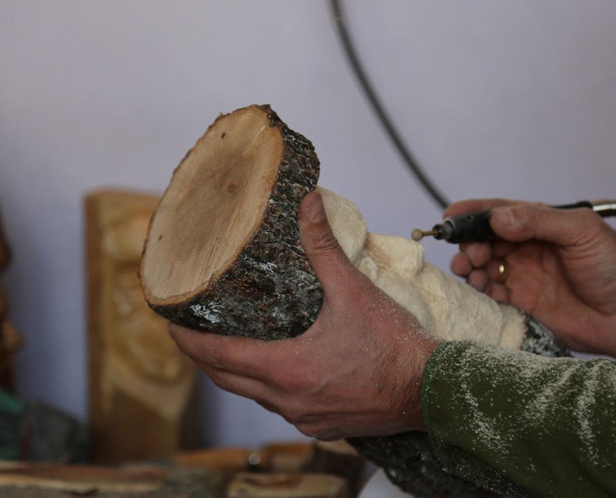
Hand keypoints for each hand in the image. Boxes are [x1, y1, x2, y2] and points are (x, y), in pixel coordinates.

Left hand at [170, 191, 439, 439]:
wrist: (432, 391)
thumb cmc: (395, 346)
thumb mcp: (354, 291)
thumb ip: (324, 247)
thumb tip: (309, 204)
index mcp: (286, 369)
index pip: (217, 357)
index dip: (187, 340)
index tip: (169, 323)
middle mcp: (288, 400)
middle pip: (227, 380)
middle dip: (205, 357)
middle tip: (193, 333)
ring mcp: (306, 418)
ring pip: (256, 396)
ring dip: (240, 373)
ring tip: (237, 344)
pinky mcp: (324, 426)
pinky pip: (283, 408)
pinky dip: (272, 388)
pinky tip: (286, 369)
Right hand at [447, 199, 615, 363]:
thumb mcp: (581, 232)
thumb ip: (539, 221)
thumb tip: (498, 218)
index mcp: (541, 225)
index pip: (499, 213)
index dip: (473, 214)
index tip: (450, 216)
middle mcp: (527, 249)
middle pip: (485, 241)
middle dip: (469, 243)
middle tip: (470, 253)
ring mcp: (523, 278)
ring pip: (483, 268)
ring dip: (470, 267)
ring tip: (469, 271)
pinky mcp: (523, 306)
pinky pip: (491, 296)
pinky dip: (480, 291)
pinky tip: (481, 289)